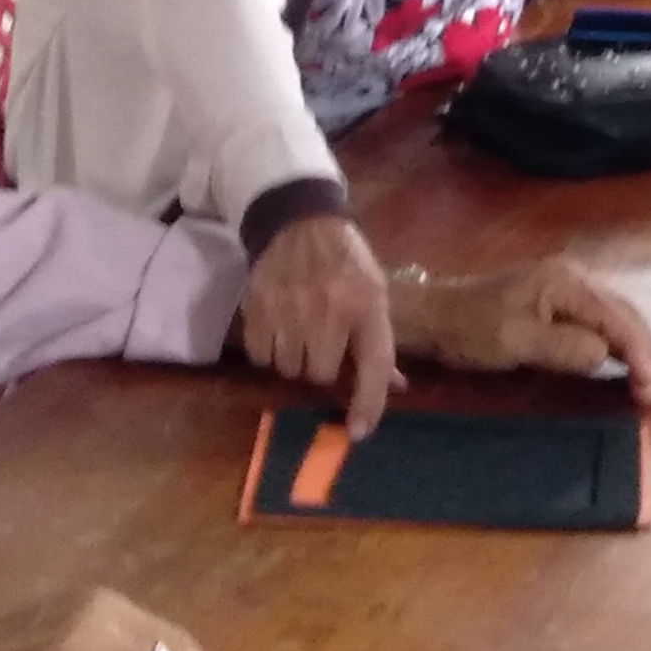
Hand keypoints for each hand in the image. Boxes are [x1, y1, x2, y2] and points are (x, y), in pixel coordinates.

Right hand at [240, 211, 397, 436]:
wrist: (298, 219)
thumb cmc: (346, 261)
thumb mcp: (374, 291)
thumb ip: (379, 339)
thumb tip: (393, 387)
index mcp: (367, 304)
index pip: (373, 364)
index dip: (368, 403)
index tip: (359, 432)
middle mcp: (329, 309)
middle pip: (319, 374)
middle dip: (322, 368)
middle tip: (323, 346)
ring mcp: (290, 309)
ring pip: (288, 369)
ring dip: (295, 361)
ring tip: (300, 334)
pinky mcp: (258, 307)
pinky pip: (261, 357)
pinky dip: (269, 352)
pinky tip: (278, 329)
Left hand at [392, 255, 650, 405]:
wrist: (435, 316)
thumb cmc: (471, 330)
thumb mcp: (515, 341)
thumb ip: (564, 347)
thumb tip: (606, 354)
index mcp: (567, 282)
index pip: (619, 320)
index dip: (641, 356)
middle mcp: (575, 277)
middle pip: (627, 315)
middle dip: (650, 352)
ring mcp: (567, 287)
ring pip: (618, 317)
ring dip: (640, 348)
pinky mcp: (558, 301)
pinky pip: (602, 321)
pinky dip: (621, 343)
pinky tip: (629, 362)